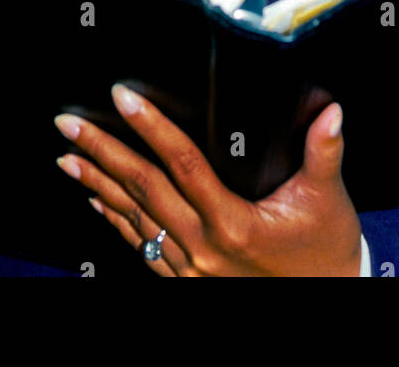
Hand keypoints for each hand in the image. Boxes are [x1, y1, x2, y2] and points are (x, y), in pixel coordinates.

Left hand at [54, 84, 363, 276]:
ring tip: (67, 158)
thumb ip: (325, 153)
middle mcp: (204, 248)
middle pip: (144, 190)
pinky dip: (113, 220)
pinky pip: (140, 246)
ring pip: (134, 219)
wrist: (324, 301)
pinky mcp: (185, 281)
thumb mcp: (327, 201)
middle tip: (68, 124)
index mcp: (234, 224)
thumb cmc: (324, 252)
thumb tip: (332, 111)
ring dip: (97, 185)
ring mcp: (190, 269)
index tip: (122, 97)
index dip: (152, 127)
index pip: (183, 164)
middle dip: (102, 153)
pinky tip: (94, 199)